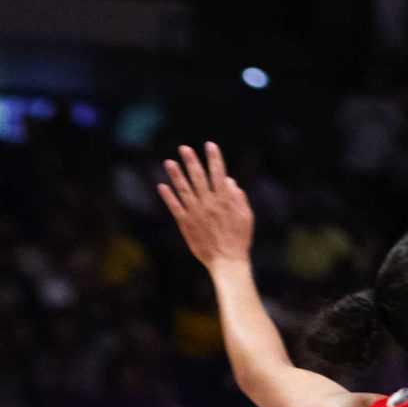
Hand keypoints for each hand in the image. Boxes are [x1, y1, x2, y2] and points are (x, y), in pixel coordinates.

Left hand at [157, 142, 254, 266]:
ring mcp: (196, 213)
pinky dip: (168, 196)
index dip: (214, 158)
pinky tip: (161, 186)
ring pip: (184, 189)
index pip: (219, 173)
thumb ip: (238, 198)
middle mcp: (209, 203)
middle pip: (198, 177)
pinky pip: (175, 207)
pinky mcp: (186, 223)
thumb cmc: (240, 240)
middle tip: (184, 148)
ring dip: (176, 174)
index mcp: (225, 200)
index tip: (210, 145)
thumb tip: (231, 181)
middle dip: (192, 161)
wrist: (228, 261)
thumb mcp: (246, 217)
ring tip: (169, 162)